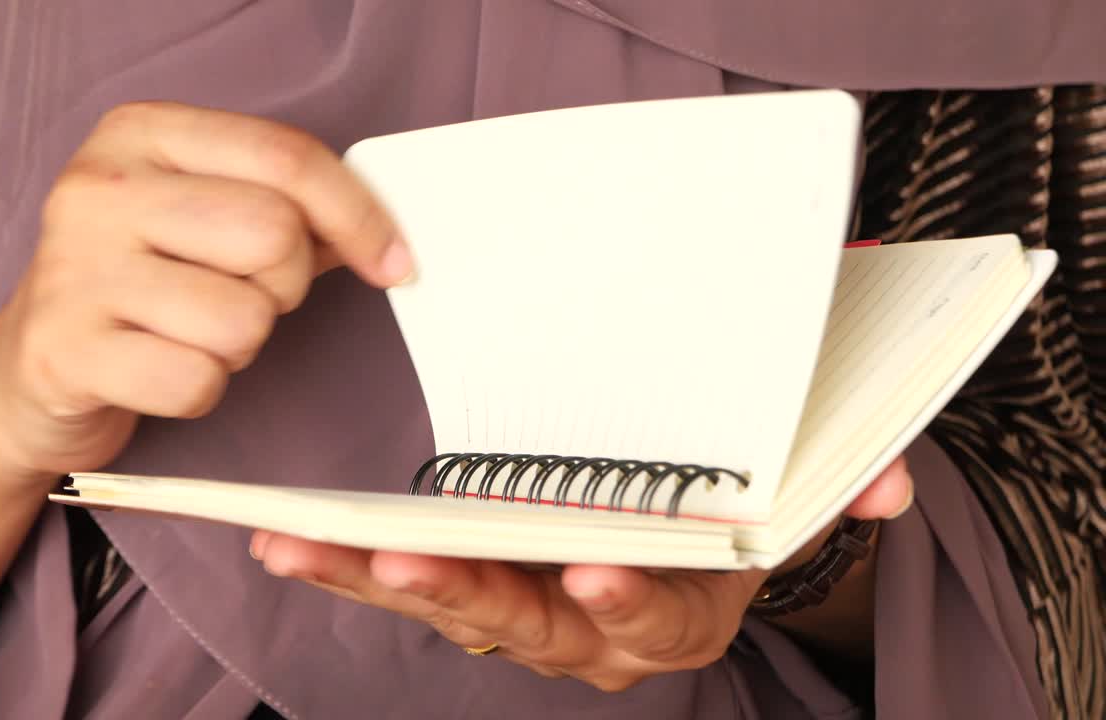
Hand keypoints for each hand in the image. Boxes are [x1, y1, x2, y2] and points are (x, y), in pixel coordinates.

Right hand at [0, 102, 409, 490]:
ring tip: (190, 334)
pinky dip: (199, 391)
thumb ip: (296, 212)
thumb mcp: (206, 221)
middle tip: (242, 297)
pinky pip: (197, 380)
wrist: (26, 370)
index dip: (360, 216)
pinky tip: (158, 370)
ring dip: (240, 345)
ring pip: (245, 317)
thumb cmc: (140, 287)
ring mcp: (73, 267)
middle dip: (285, 286)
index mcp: (142, 133)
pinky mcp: (63, 349)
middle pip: (275, 235)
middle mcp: (100, 186)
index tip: (392, 261)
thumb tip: (390, 235)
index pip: (287, 157)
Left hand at [251, 457, 913, 690]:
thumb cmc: (733, 500)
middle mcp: (594, 632)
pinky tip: (291, 544)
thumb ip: (839, 480)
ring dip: (379, 583)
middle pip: (530, 627)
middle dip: (470, 597)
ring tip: (308, 549)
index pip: (655, 620)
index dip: (629, 603)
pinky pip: (410, 587)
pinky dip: (351, 569)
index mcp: (676, 610)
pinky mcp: (476, 589)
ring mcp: (528, 617)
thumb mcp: (794, 486)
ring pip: (453, 611)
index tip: (600, 571)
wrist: (693, 535)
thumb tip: (886, 483)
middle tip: (408, 564)